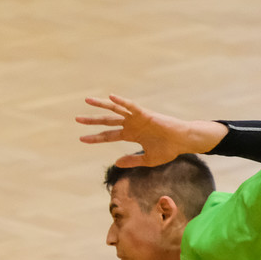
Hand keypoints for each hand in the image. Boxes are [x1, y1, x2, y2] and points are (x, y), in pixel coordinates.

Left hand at [76, 94, 226, 167]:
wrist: (183, 142)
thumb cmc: (168, 150)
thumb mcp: (146, 160)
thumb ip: (131, 161)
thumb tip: (116, 163)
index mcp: (131, 135)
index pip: (109, 136)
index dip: (95, 138)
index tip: (81, 139)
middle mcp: (131, 125)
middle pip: (108, 121)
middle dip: (92, 120)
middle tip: (77, 119)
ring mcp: (137, 118)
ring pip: (116, 110)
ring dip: (102, 105)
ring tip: (87, 101)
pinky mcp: (145, 114)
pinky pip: (131, 106)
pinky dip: (122, 101)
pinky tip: (111, 96)